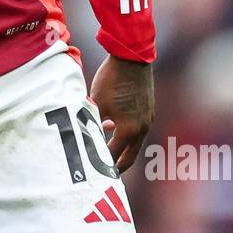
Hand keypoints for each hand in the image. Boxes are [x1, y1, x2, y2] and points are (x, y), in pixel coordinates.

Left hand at [88, 55, 153, 173]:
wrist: (132, 57)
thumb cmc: (111, 80)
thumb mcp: (96, 104)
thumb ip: (91, 124)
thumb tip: (82, 140)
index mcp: (128, 130)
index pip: (112, 156)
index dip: (101, 166)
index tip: (91, 175)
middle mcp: (142, 128)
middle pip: (129, 156)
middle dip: (116, 166)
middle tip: (104, 176)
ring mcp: (148, 119)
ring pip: (134, 142)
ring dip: (120, 148)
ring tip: (105, 153)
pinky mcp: (149, 109)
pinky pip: (137, 129)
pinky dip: (125, 133)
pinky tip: (110, 126)